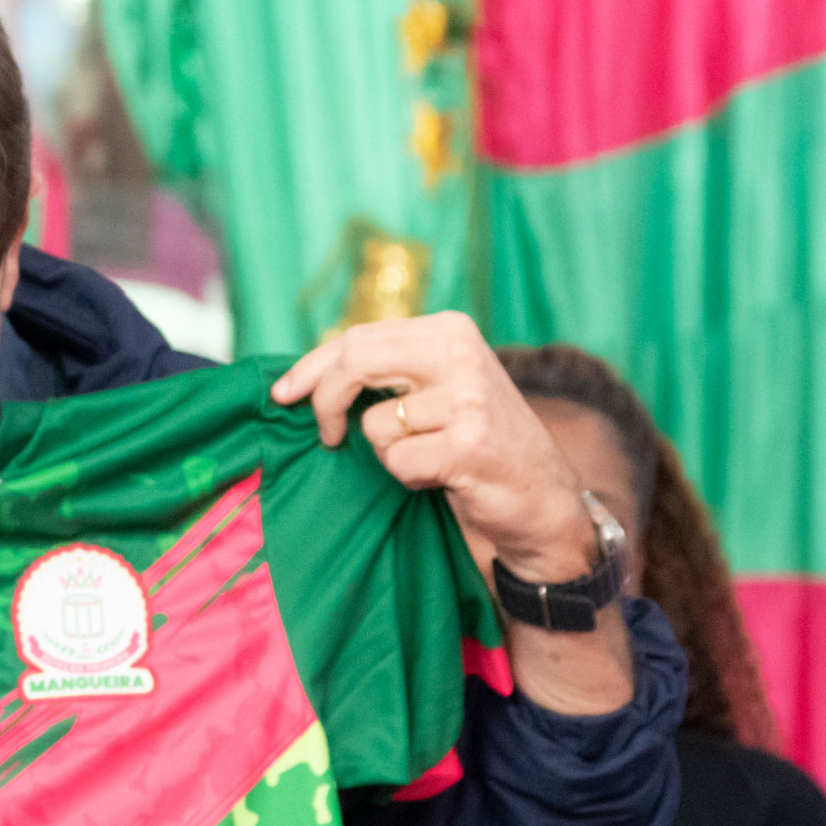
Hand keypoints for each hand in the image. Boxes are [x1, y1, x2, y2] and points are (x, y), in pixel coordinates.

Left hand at [272, 312, 591, 582]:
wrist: (543, 495)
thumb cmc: (476, 442)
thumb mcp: (438, 387)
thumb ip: (387, 371)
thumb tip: (307, 376)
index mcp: (449, 330)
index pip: (358, 337)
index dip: (311, 367)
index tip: (282, 393)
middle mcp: (460, 352)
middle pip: (355, 362)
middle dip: (324, 401)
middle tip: (325, 436)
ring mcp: (467, 397)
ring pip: (373, 425)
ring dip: (387, 453)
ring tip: (429, 456)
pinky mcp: (468, 443)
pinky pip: (397, 462)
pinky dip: (409, 477)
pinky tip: (444, 475)